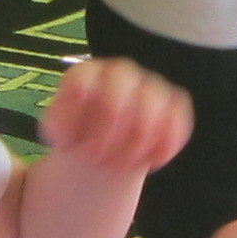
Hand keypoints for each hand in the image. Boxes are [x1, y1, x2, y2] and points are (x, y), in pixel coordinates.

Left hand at [37, 57, 193, 177]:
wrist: (102, 149)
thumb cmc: (76, 138)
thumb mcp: (56, 133)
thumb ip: (56, 125)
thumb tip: (63, 126)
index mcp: (86, 73)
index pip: (87, 83)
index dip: (85, 123)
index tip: (83, 154)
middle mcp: (120, 71)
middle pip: (123, 87)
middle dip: (113, 132)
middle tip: (103, 163)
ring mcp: (150, 83)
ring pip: (156, 102)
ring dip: (139, 142)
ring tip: (125, 166)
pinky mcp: (175, 103)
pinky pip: (180, 119)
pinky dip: (166, 145)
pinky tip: (151, 163)